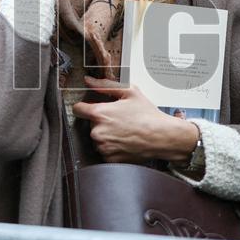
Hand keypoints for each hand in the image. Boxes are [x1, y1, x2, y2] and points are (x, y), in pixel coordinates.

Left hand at [72, 76, 198, 163]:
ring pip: (97, 139)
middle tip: (118, 120)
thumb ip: (105, 85)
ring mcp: (103, 147)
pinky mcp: (109, 158)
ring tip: (123, 131)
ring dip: (105, 135)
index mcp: (99, 114)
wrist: (162, 137)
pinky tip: (124, 141)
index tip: (91, 109)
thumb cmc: (148, 115)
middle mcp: (97, 132)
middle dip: (100, 122)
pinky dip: (112, 147)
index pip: (77, 109)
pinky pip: (104, 151)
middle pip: (89, 125)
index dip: (84, 107)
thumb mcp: (129, 92)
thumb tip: (88, 81)